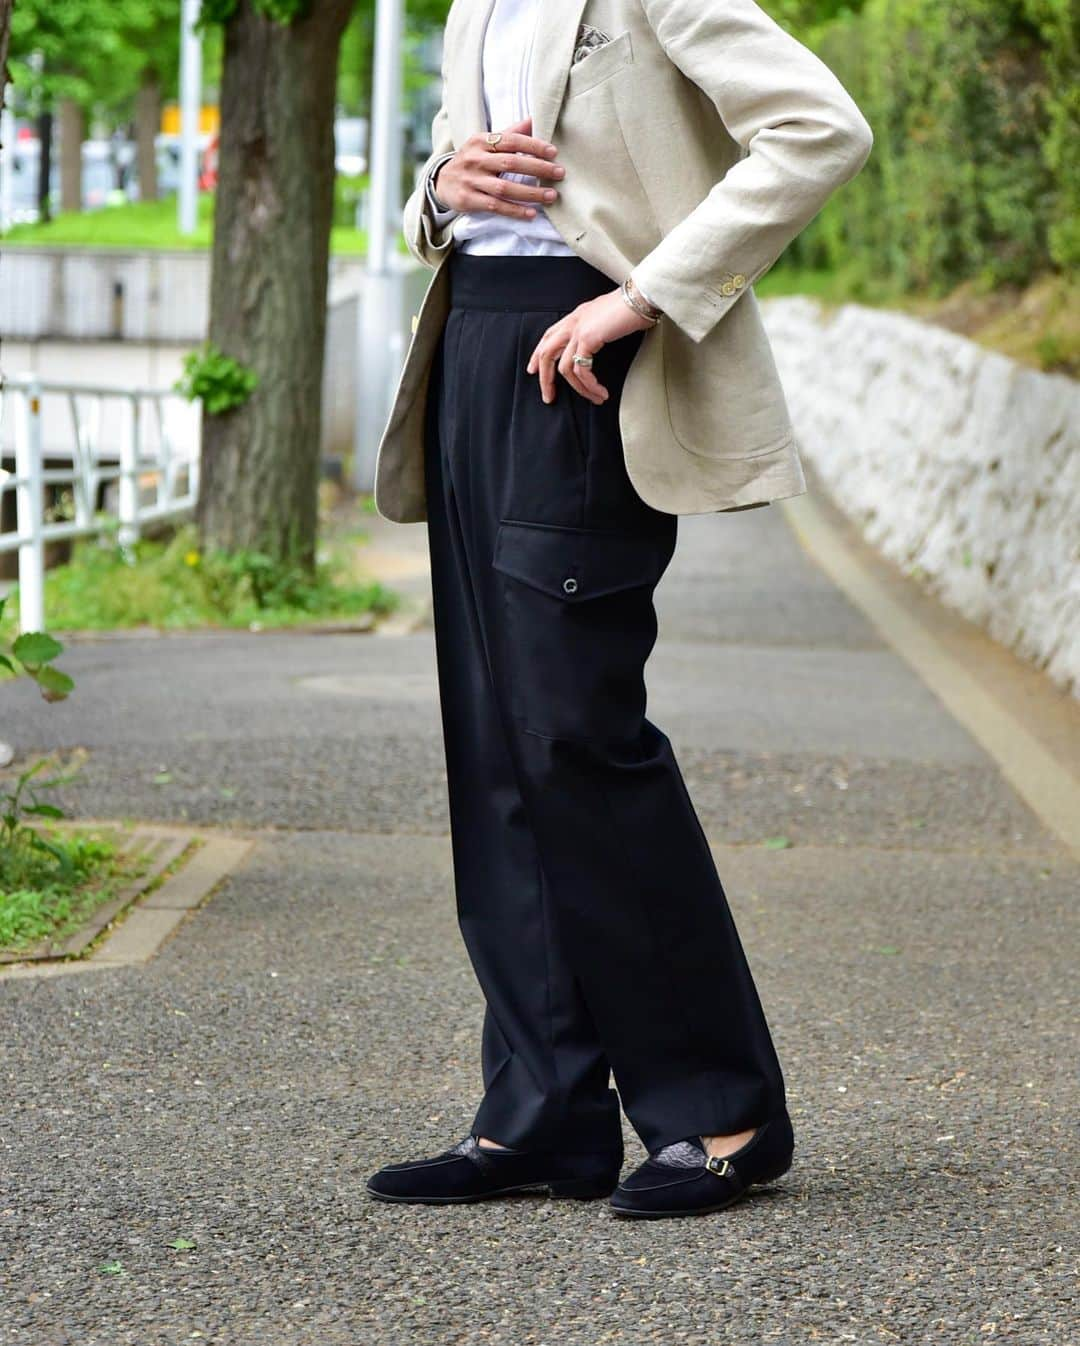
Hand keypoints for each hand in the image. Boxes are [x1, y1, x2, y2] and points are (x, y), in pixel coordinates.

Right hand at [433, 117, 564, 219]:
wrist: (442, 182)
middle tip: (559, 173)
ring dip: (530, 193)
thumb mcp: (485, 143)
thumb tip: (534, 119)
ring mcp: (471, 181)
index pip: (511, 141)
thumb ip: (509, 134)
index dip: (533, 146)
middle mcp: (475, 159)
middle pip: (510, 163)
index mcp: (481, 141)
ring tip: (551, 196)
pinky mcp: (468, 200)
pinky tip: (531, 214)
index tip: (553, 152)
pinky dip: (514, 211)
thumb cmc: (472, 160)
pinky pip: (495, 206)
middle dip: (537, 168)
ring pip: (504, 188)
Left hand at [526, 289, 653, 405]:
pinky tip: (601, 392)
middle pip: (546, 354)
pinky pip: (582, 370)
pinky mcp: (587, 338)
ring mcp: (578, 330)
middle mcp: (573, 322)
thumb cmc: (632, 308)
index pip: (548, 336)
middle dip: (545, 379)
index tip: (533, 371)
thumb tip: (595, 345)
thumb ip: (596, 330)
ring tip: (595, 399)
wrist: (641, 297)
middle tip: (548, 397)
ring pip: (564, 368)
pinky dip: (590, 385)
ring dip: (579, 389)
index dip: (537, 355)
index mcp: (575, 316)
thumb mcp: (606, 318)